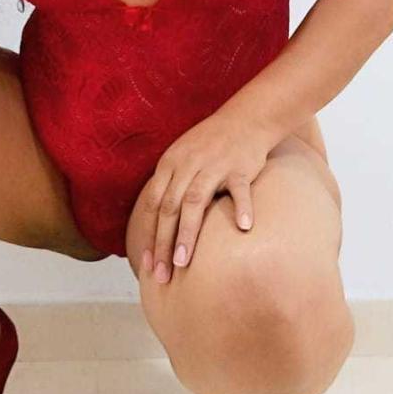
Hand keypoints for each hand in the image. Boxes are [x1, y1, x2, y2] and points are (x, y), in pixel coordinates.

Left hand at [139, 109, 271, 281]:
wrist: (245, 118)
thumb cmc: (211, 146)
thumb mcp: (182, 159)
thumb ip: (170, 186)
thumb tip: (155, 223)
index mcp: (170, 164)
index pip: (152, 204)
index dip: (148, 234)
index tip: (146, 263)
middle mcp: (187, 164)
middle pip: (170, 208)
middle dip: (163, 243)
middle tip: (162, 275)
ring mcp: (213, 165)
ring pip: (196, 201)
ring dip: (188, 233)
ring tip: (183, 262)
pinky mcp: (240, 167)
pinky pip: (240, 189)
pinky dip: (242, 207)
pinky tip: (244, 228)